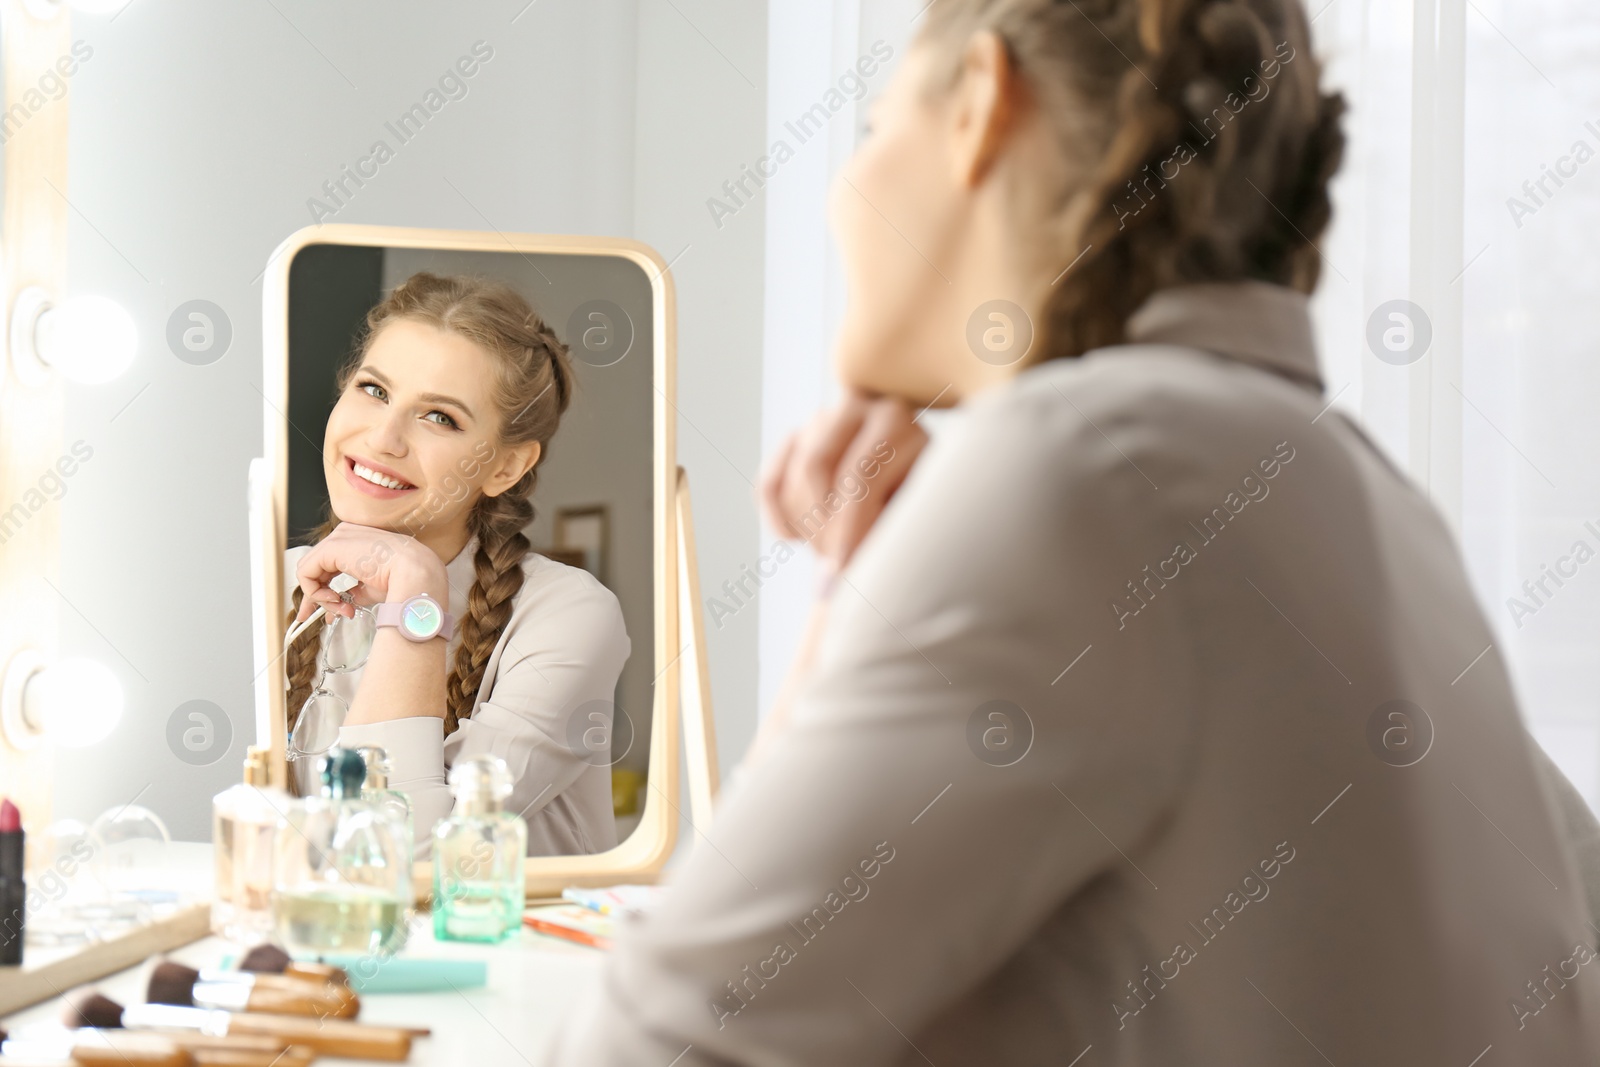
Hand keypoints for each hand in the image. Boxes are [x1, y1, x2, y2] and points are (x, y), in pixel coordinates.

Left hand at [293, 523, 448, 623]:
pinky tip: (334, 600)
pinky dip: (315, 592)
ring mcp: (337, 539)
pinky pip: (306, 573)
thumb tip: (340, 604)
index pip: (329, 565)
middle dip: (315, 596)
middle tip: (318, 617)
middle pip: (316, 568)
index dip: (323, 589)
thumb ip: (352, 592)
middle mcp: (345, 535)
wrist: (414, 572)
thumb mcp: (371, 587)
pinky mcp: (330, 548)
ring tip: (339, 609)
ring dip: (320, 597)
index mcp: (357, 540)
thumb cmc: (403, 578)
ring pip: (309, 571)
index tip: (327, 610)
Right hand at [759, 390, 928, 580]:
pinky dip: (778, 521)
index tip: (847, 571)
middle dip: (821, 529)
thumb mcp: (913, 518)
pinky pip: (767, 487)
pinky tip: (798, 540)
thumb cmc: (919, 513)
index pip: (858, 475)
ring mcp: (820, 420)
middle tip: (839, 563)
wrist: (910, 495)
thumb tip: (826, 589)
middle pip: (813, 469)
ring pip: (789, 481)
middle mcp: (854, 407)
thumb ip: (878, 544)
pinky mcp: (793, 440)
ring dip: (806, 530)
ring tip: (833, 552)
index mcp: (895, 420)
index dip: (848, 529)